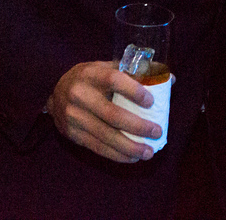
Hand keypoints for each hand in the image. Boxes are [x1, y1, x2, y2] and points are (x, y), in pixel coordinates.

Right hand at [45, 61, 163, 162]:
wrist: (55, 91)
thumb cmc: (90, 78)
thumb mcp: (106, 68)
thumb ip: (136, 72)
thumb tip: (170, 79)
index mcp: (91, 74)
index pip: (113, 80)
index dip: (133, 91)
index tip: (151, 102)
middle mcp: (80, 95)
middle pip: (111, 114)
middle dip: (137, 126)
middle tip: (156, 132)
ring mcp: (74, 116)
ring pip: (105, 136)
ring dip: (130, 147)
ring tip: (148, 152)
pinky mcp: (72, 134)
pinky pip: (97, 147)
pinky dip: (117, 155)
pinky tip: (132, 158)